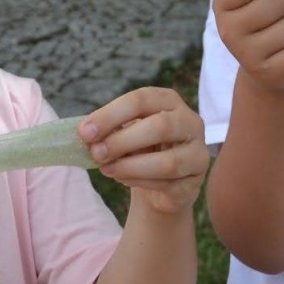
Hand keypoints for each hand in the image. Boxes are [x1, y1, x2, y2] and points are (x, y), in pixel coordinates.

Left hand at [81, 87, 208, 214]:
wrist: (160, 182)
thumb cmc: (139, 149)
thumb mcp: (124, 133)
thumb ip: (109, 131)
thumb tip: (86, 135)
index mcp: (169, 101)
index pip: (141, 100)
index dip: (111, 115)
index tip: (85, 132)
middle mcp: (190, 122)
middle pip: (160, 127)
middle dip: (122, 141)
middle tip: (96, 153)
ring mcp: (198, 152)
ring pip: (168, 162)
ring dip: (130, 167)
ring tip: (106, 169)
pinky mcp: (196, 180)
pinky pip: (168, 184)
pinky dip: (140, 182)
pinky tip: (123, 179)